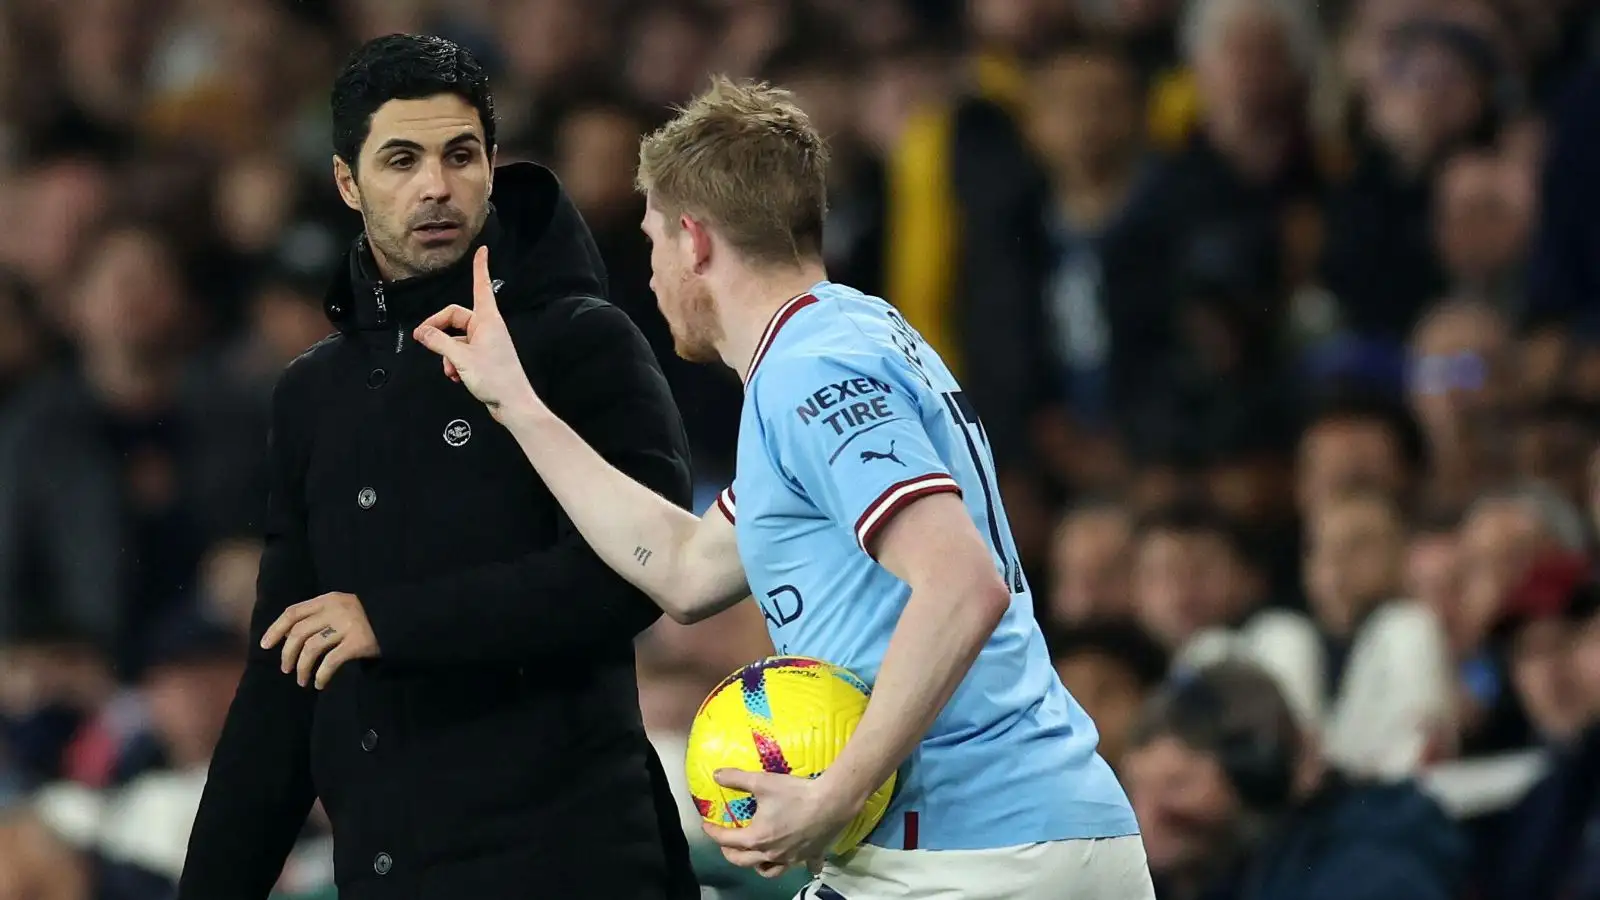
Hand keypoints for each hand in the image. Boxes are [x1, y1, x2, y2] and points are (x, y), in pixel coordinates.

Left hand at [261, 592, 380, 688]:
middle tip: (286, 669)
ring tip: (302, 681)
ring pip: (311, 648)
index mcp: (328, 599)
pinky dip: (321, 675)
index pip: (293, 612)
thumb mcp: (342, 608)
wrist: (401, 621)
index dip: (275, 629)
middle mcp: (335, 610)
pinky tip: (320, 683)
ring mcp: (347, 626)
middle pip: (298, 633)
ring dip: (301, 668)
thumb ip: (319, 616)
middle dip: (287, 654)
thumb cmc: (367, 618)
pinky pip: (330, 662)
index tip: (265, 645)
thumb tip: (287, 635)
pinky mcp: (358, 643)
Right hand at [413, 246, 543, 421]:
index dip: (480, 268)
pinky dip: (454, 362)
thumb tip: (421, 331)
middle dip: (439, 330)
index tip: (482, 250)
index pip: (481, 286)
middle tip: (423, 340)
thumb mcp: (460, 358)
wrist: (512, 403)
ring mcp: (486, 342)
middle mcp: (488, 327)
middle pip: (455, 317)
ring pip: (456, 338)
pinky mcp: (484, 357)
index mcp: (487, 320)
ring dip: (446, 352)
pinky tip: (455, 376)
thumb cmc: (495, 378)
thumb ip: (438, 342)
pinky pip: (462, 352)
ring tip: (449, 369)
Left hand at [700, 769, 858, 878]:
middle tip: (726, 843)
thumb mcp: (762, 782)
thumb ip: (737, 778)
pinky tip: (797, 859)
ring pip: (769, 871)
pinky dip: (796, 865)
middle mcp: (771, 853)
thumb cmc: (795, 793)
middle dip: (730, 853)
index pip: (726, 840)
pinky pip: (803, 866)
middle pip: (743, 861)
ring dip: (757, 865)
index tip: (706, 825)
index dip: (712, 833)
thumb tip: (716, 775)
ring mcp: (791, 858)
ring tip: (755, 856)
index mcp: (757, 838)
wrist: (832, 802)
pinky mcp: (809, 856)